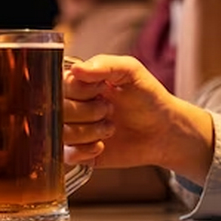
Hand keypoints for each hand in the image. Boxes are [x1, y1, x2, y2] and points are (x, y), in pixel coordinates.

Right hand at [64, 55, 214, 183]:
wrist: (164, 131)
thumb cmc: (148, 97)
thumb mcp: (131, 71)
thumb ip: (104, 65)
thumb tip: (75, 69)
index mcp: (80, 83)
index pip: (59, 84)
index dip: (79, 90)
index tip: (100, 90)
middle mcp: (73, 105)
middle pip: (56, 109)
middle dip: (87, 111)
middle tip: (109, 110)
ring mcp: (74, 129)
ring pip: (61, 132)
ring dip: (89, 131)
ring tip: (110, 128)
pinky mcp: (80, 153)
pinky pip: (66, 155)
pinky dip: (85, 151)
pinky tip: (102, 145)